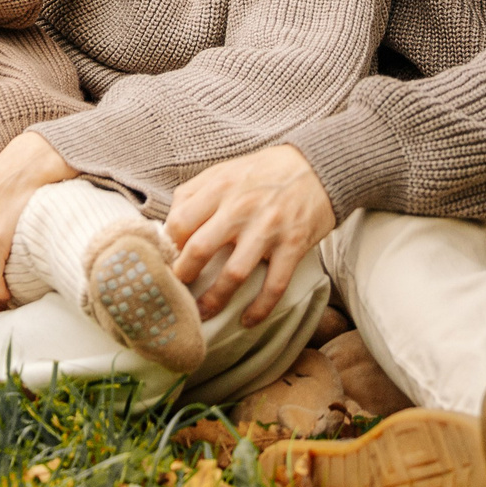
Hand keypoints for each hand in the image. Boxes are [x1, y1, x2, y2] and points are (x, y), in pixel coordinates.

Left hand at [166, 144, 335, 327]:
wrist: (318, 166)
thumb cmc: (265, 172)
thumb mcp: (225, 170)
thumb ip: (195, 192)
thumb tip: (169, 225)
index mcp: (220, 188)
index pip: (180, 222)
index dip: (169, 245)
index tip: (168, 259)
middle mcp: (241, 208)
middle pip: (199, 249)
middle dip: (183, 276)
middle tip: (177, 290)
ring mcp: (268, 229)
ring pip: (233, 274)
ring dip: (215, 300)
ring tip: (203, 313)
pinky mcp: (293, 246)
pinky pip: (274, 285)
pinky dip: (259, 309)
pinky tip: (247, 320)